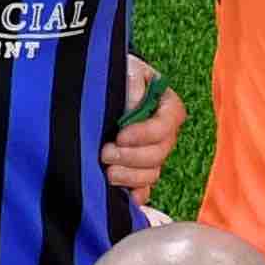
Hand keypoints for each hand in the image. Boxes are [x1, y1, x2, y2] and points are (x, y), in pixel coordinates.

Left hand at [101, 65, 185, 216]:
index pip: (167, 124)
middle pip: (159, 153)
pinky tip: (125, 195)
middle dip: (132, 157)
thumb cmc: (116, 76)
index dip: (145, 134)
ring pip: (152, 173)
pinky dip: (136, 194)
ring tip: (107, 171)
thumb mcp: (125, 69)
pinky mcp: (138, 170)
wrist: (97, 90)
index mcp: (167, 107)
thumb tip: (135, 104)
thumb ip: (132, 82)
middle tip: (106, 153)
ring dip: (130, 176)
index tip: (120, 135)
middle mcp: (164, 133)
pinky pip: (144, 188)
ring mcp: (151, 154)